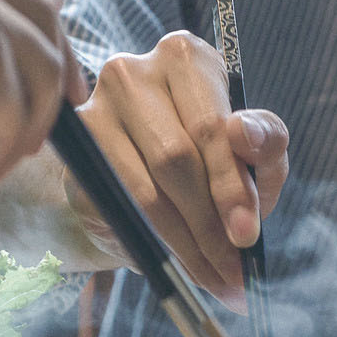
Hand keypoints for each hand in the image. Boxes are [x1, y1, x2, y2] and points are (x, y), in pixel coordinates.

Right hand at [66, 30, 288, 303]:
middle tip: (233, 270)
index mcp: (185, 57)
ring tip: (216, 279)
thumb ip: (264, 140)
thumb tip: (243, 133)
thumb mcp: (254, 152)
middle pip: (175, 157)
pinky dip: (152, 245)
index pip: (210, 126)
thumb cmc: (211, 158)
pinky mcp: (72, 155)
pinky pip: (117, 208)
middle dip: (209, 223)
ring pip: (145, 190)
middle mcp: (131, 72)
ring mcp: (93, 110)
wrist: (144, 181)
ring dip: (185, 245)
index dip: (230, 186)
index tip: (246, 235)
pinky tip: (177, 268)